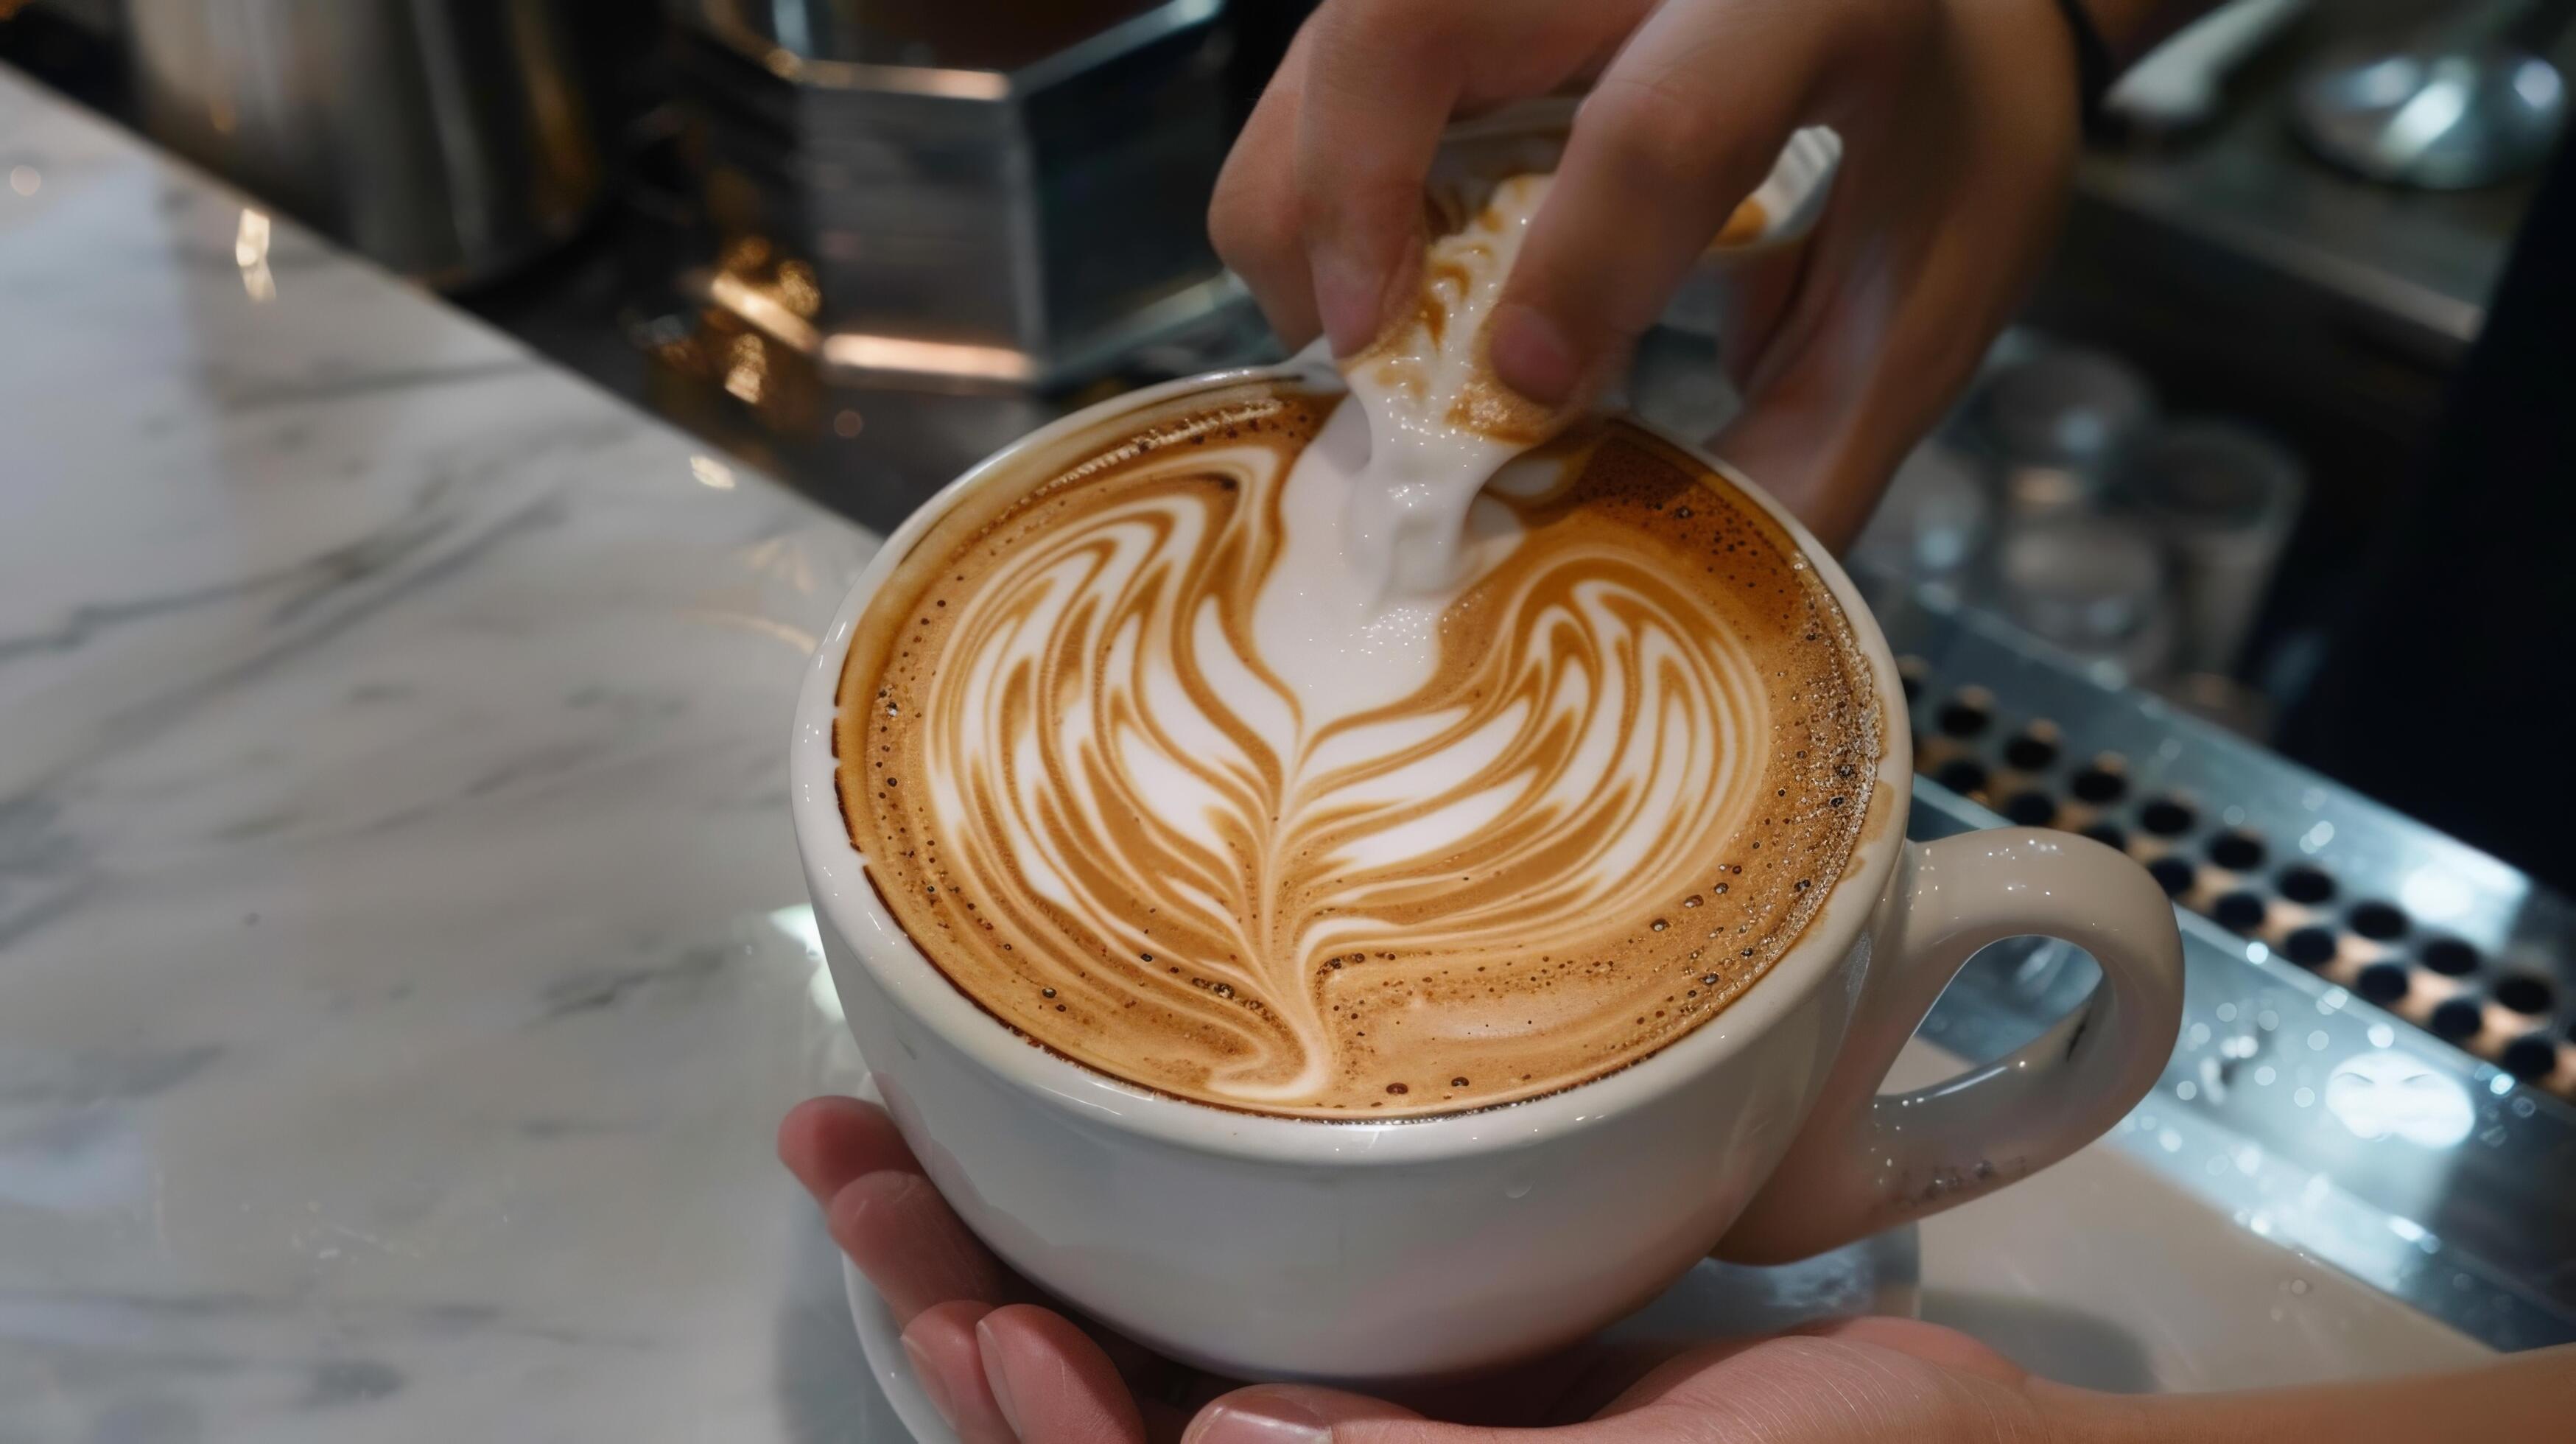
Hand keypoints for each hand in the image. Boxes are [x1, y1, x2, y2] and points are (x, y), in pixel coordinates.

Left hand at [778, 1095, 2101, 1443]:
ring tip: (899, 1150)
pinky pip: (1238, 1310)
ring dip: (1014, 1254)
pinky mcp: (1406, 1364)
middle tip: (856, 1169)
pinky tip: (1078, 1143)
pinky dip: (1141, 1236)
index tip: (971, 1309)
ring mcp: (1363, 1433)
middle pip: (1096, 1427)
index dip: (1035, 1433)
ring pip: (1137, 1362)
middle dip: (961, 1304)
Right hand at [1208, 0, 2084, 547]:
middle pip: (1405, 26)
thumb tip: (1661, 583)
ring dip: (1303, 196)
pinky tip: (1382, 270)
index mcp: (1805, 3)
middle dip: (1336, 204)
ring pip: (1340, 35)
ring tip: (1351, 329)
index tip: (1525, 399)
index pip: (1653, 126)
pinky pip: (1346, 58)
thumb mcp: (1925, 302)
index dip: (1573, 275)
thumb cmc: (1950, 137)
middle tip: (1354, 353)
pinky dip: (1326, 173)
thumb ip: (1809, 442)